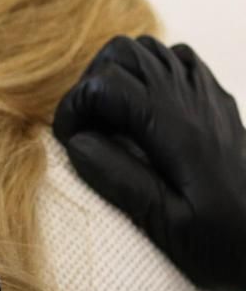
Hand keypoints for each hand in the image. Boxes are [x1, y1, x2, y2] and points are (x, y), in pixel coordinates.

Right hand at [52, 34, 245, 290]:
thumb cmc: (221, 242)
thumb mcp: (164, 223)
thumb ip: (118, 179)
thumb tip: (76, 141)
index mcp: (175, 129)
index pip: (107, 85)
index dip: (74, 107)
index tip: (68, 140)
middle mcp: (193, 100)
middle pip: (123, 53)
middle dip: (90, 84)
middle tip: (85, 127)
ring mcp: (208, 95)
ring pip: (149, 49)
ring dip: (118, 75)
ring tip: (110, 118)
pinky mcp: (217, 101)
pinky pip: (178, 60)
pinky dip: (150, 73)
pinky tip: (144, 108)